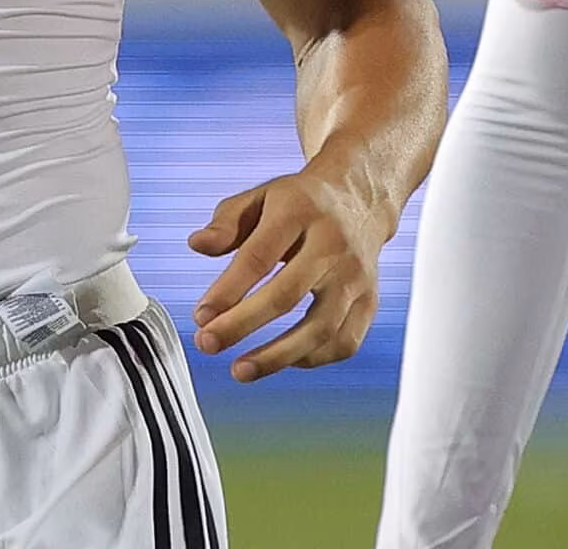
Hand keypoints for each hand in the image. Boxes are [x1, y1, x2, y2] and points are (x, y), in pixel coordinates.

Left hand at [188, 160, 392, 380]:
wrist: (359, 200)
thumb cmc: (300, 202)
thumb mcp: (258, 197)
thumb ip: (226, 221)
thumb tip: (198, 245)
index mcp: (300, 213)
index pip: (258, 257)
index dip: (227, 290)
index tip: (201, 315)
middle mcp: (333, 247)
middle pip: (286, 295)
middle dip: (242, 325)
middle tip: (208, 343)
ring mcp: (356, 278)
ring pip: (321, 328)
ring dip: (278, 356)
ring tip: (241, 369)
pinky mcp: (370, 301)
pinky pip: (345, 341)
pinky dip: (312, 358)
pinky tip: (282, 360)